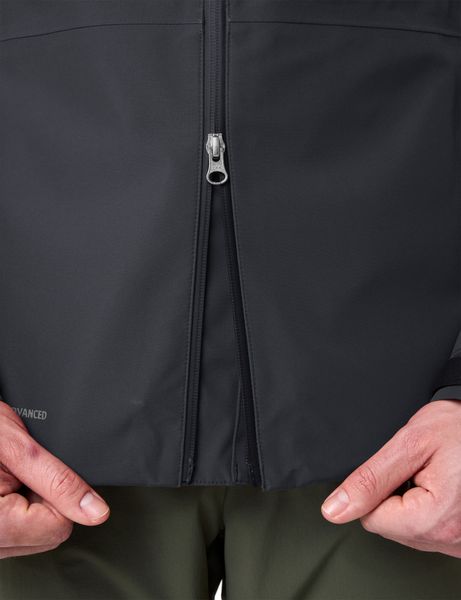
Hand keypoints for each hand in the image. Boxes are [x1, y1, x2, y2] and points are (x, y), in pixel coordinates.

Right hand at [0, 400, 109, 558]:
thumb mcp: (21, 448)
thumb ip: (60, 481)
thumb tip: (96, 510)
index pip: (58, 525)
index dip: (58, 493)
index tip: (39, 471)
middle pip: (48, 534)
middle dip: (45, 498)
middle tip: (20, 472)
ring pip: (36, 535)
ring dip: (31, 504)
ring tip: (8, 477)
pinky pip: (20, 532)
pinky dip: (19, 508)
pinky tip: (5, 487)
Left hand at [320, 399, 460, 556]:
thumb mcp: (410, 443)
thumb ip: (369, 479)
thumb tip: (335, 508)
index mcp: (435, 521)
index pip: (372, 519)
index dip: (377, 487)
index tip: (400, 468)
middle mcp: (454, 541)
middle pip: (391, 527)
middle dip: (397, 494)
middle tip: (423, 467)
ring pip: (411, 530)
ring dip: (415, 501)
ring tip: (437, 474)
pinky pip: (432, 529)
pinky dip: (432, 508)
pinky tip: (447, 486)